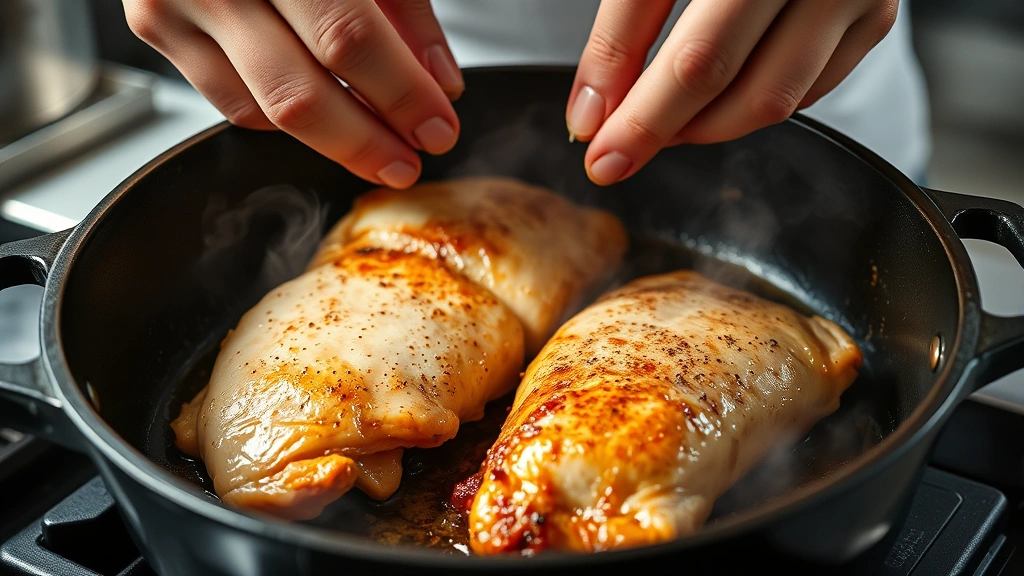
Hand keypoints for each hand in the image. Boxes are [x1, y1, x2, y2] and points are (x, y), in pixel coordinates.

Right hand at [123, 0, 464, 188]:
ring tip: (379, 143)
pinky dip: (286, 114)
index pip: (348, 39)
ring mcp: (175, 2)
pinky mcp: (155, 25)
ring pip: (264, 109)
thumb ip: (406, 7)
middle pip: (298, 93)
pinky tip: (326, 109)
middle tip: (409, 160)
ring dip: (331, 139)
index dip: (401, 94)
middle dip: (366, 141)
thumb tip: (438, 83)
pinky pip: (232, 99)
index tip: (438, 128)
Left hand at [566, 0, 897, 184]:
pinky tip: (713, 97)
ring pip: (773, 100)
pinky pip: (807, 91)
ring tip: (662, 119)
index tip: (601, 154)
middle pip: (731, 81)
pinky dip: (750, 104)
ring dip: (705, 125)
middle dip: (662, 128)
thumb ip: (623, 27)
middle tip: (619, 152)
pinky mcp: (873, 17)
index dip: (641, 117)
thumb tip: (596, 112)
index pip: (695, 58)